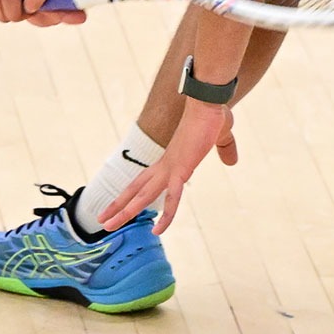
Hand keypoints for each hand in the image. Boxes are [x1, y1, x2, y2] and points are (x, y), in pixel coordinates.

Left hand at [100, 100, 234, 233]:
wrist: (208, 102)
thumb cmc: (213, 115)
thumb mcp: (221, 137)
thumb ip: (225, 149)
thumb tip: (232, 161)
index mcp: (169, 160)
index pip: (144, 181)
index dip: (130, 194)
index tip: (118, 205)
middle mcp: (165, 166)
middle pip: (136, 190)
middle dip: (118, 206)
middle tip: (101, 221)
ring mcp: (170, 168)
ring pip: (143, 196)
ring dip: (124, 212)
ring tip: (108, 226)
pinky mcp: (181, 169)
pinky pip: (172, 199)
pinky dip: (166, 216)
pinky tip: (158, 231)